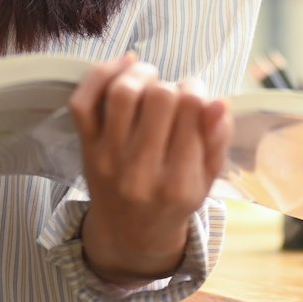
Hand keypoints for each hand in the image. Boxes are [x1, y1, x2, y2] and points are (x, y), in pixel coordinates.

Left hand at [68, 54, 232, 283]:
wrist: (129, 234)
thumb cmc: (174, 201)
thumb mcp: (207, 180)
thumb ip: (217, 140)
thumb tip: (219, 102)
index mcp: (179, 182)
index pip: (192, 109)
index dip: (197, 90)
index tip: (195, 95)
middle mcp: (141, 172)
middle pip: (160, 97)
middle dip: (172, 85)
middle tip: (173, 95)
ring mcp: (108, 159)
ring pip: (122, 93)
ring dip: (140, 74)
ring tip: (150, 79)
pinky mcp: (86, 149)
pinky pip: (83, 102)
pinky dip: (101, 74)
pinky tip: (124, 67)